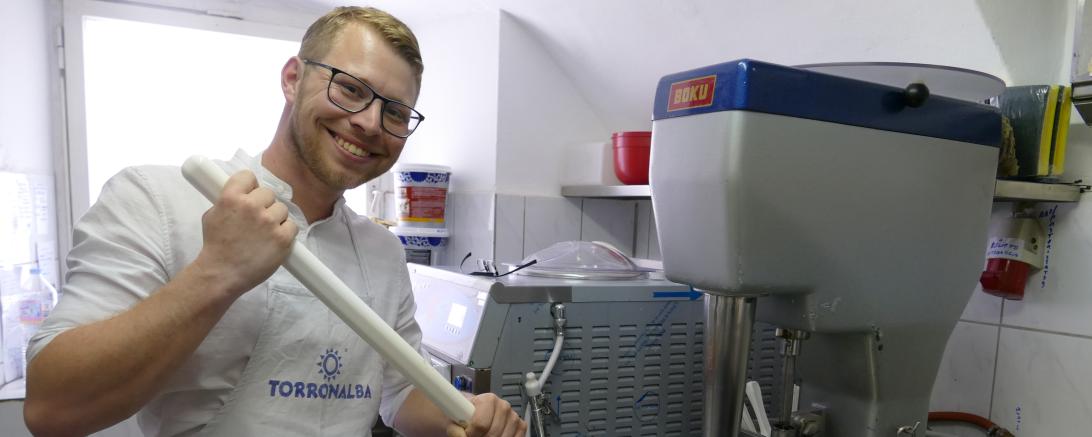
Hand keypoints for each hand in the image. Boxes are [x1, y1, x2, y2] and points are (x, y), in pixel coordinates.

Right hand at [193, 170, 296, 296]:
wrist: (222, 274)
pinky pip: (292, 225)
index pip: (248, 176)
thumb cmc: (216, 246)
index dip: (250, 186)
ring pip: (282, 209)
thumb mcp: (212, 215)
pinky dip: (285, 232)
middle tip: (256, 220)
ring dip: (275, 219)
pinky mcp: (283, 238)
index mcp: (231, 198)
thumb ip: (228, 200)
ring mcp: (269, 222)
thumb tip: (242, 191)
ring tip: (264, 233)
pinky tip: (274, 240)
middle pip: (268, 193)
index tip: (250, 195)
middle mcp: (251, 206)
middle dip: (263, 205)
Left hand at [446, 393, 526, 436]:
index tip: (466, 433)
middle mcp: (503, 406)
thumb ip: (455, 427)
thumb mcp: (452, 419)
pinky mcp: (520, 426)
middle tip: (474, 435)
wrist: (468, 414)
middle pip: (493, 434)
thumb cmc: (461, 416)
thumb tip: (462, 435)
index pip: (481, 424)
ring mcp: (513, 416)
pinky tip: (496, 436)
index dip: (471, 434)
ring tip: (482, 435)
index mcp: (488, 399)